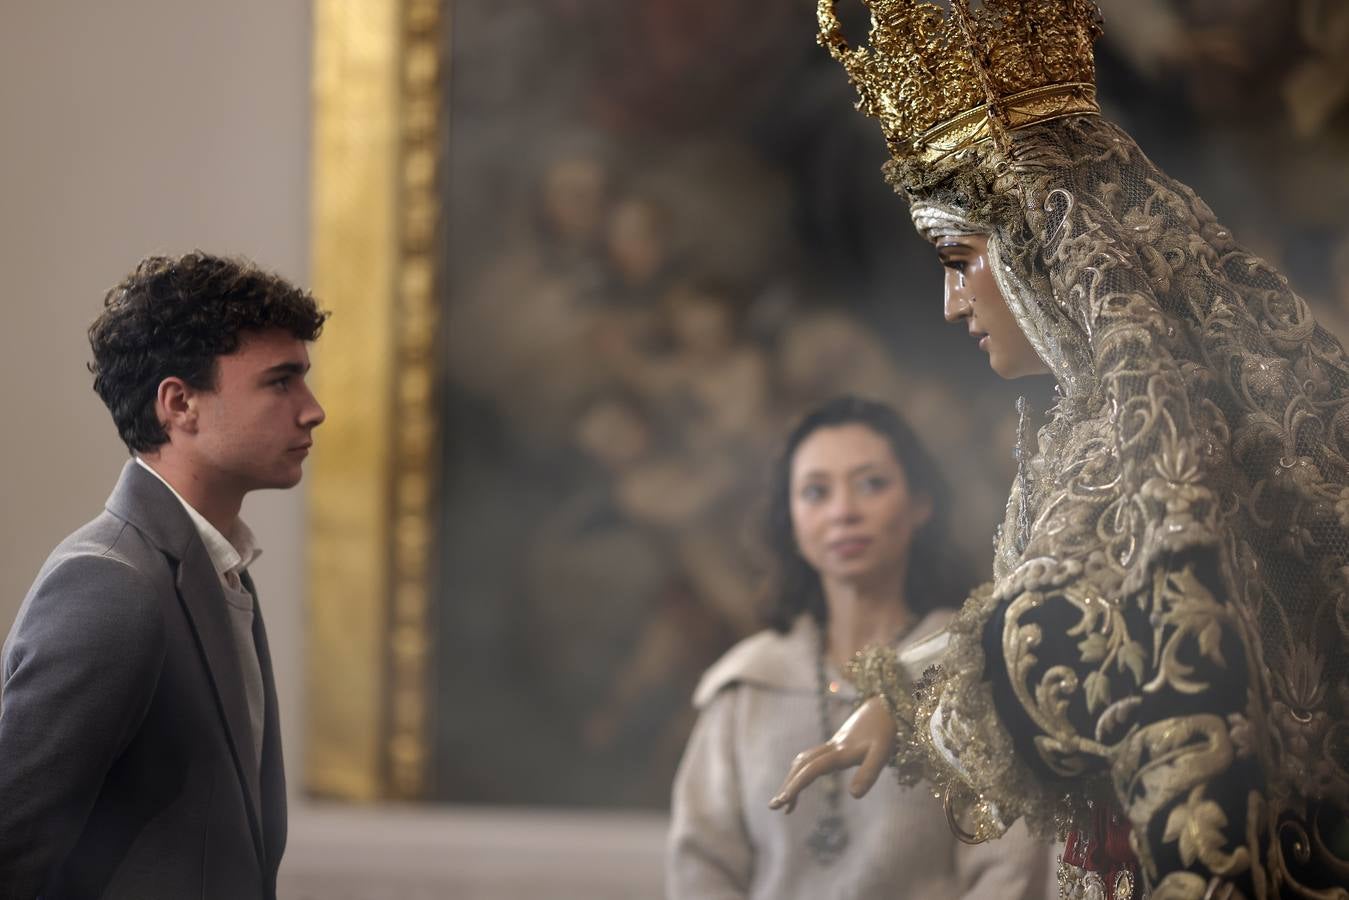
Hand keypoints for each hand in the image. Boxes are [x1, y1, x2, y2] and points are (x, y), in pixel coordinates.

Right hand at [768, 696, 896, 812]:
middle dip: (788, 785)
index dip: (796, 786)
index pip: (811, 771)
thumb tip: (854, 796)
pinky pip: (812, 758)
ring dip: (793, 779)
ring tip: (788, 803)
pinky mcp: (837, 743)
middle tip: (774, 807)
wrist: (885, 704)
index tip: (781, 802)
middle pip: (801, 766)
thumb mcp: (882, 753)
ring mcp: (832, 744)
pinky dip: (803, 771)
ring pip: (804, 761)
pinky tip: (805, 780)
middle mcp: (831, 748)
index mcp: (840, 752)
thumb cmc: (885, 730)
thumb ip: (868, 774)